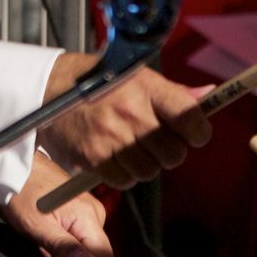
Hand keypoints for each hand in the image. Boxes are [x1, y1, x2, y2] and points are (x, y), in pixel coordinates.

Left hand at [0, 151, 110, 256]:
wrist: (15, 167)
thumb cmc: (22, 192)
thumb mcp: (37, 226)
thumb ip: (62, 247)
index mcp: (88, 216)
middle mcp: (94, 211)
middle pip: (93, 253)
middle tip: (45, 245)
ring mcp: (88, 208)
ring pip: (84, 244)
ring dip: (63, 247)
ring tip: (43, 233)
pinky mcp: (80, 206)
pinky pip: (78, 232)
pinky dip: (63, 235)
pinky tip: (48, 228)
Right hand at [37, 52, 212, 188]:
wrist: (47, 89)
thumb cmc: (96, 80)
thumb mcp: (135, 75)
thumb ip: (173, 91)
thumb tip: (210, 95)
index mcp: (144, 86)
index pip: (190, 116)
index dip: (199, 131)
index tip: (194, 132)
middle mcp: (130, 111)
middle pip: (174, 153)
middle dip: (170, 150)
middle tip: (156, 139)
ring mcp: (111, 136)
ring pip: (151, 171)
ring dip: (146, 164)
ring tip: (131, 145)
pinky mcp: (94, 157)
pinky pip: (126, 181)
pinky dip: (124, 173)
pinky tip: (114, 154)